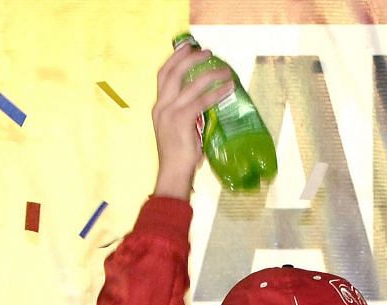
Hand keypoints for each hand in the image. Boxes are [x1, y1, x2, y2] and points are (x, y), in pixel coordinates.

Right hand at [152, 40, 230, 199]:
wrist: (172, 174)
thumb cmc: (178, 156)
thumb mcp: (177, 129)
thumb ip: (187, 114)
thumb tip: (207, 103)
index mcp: (158, 107)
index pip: (163, 75)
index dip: (175, 58)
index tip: (187, 47)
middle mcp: (161, 106)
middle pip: (174, 72)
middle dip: (191, 58)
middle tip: (208, 53)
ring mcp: (170, 113)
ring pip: (191, 84)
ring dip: (211, 74)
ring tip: (225, 72)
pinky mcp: (182, 120)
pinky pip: (202, 101)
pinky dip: (217, 92)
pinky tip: (228, 89)